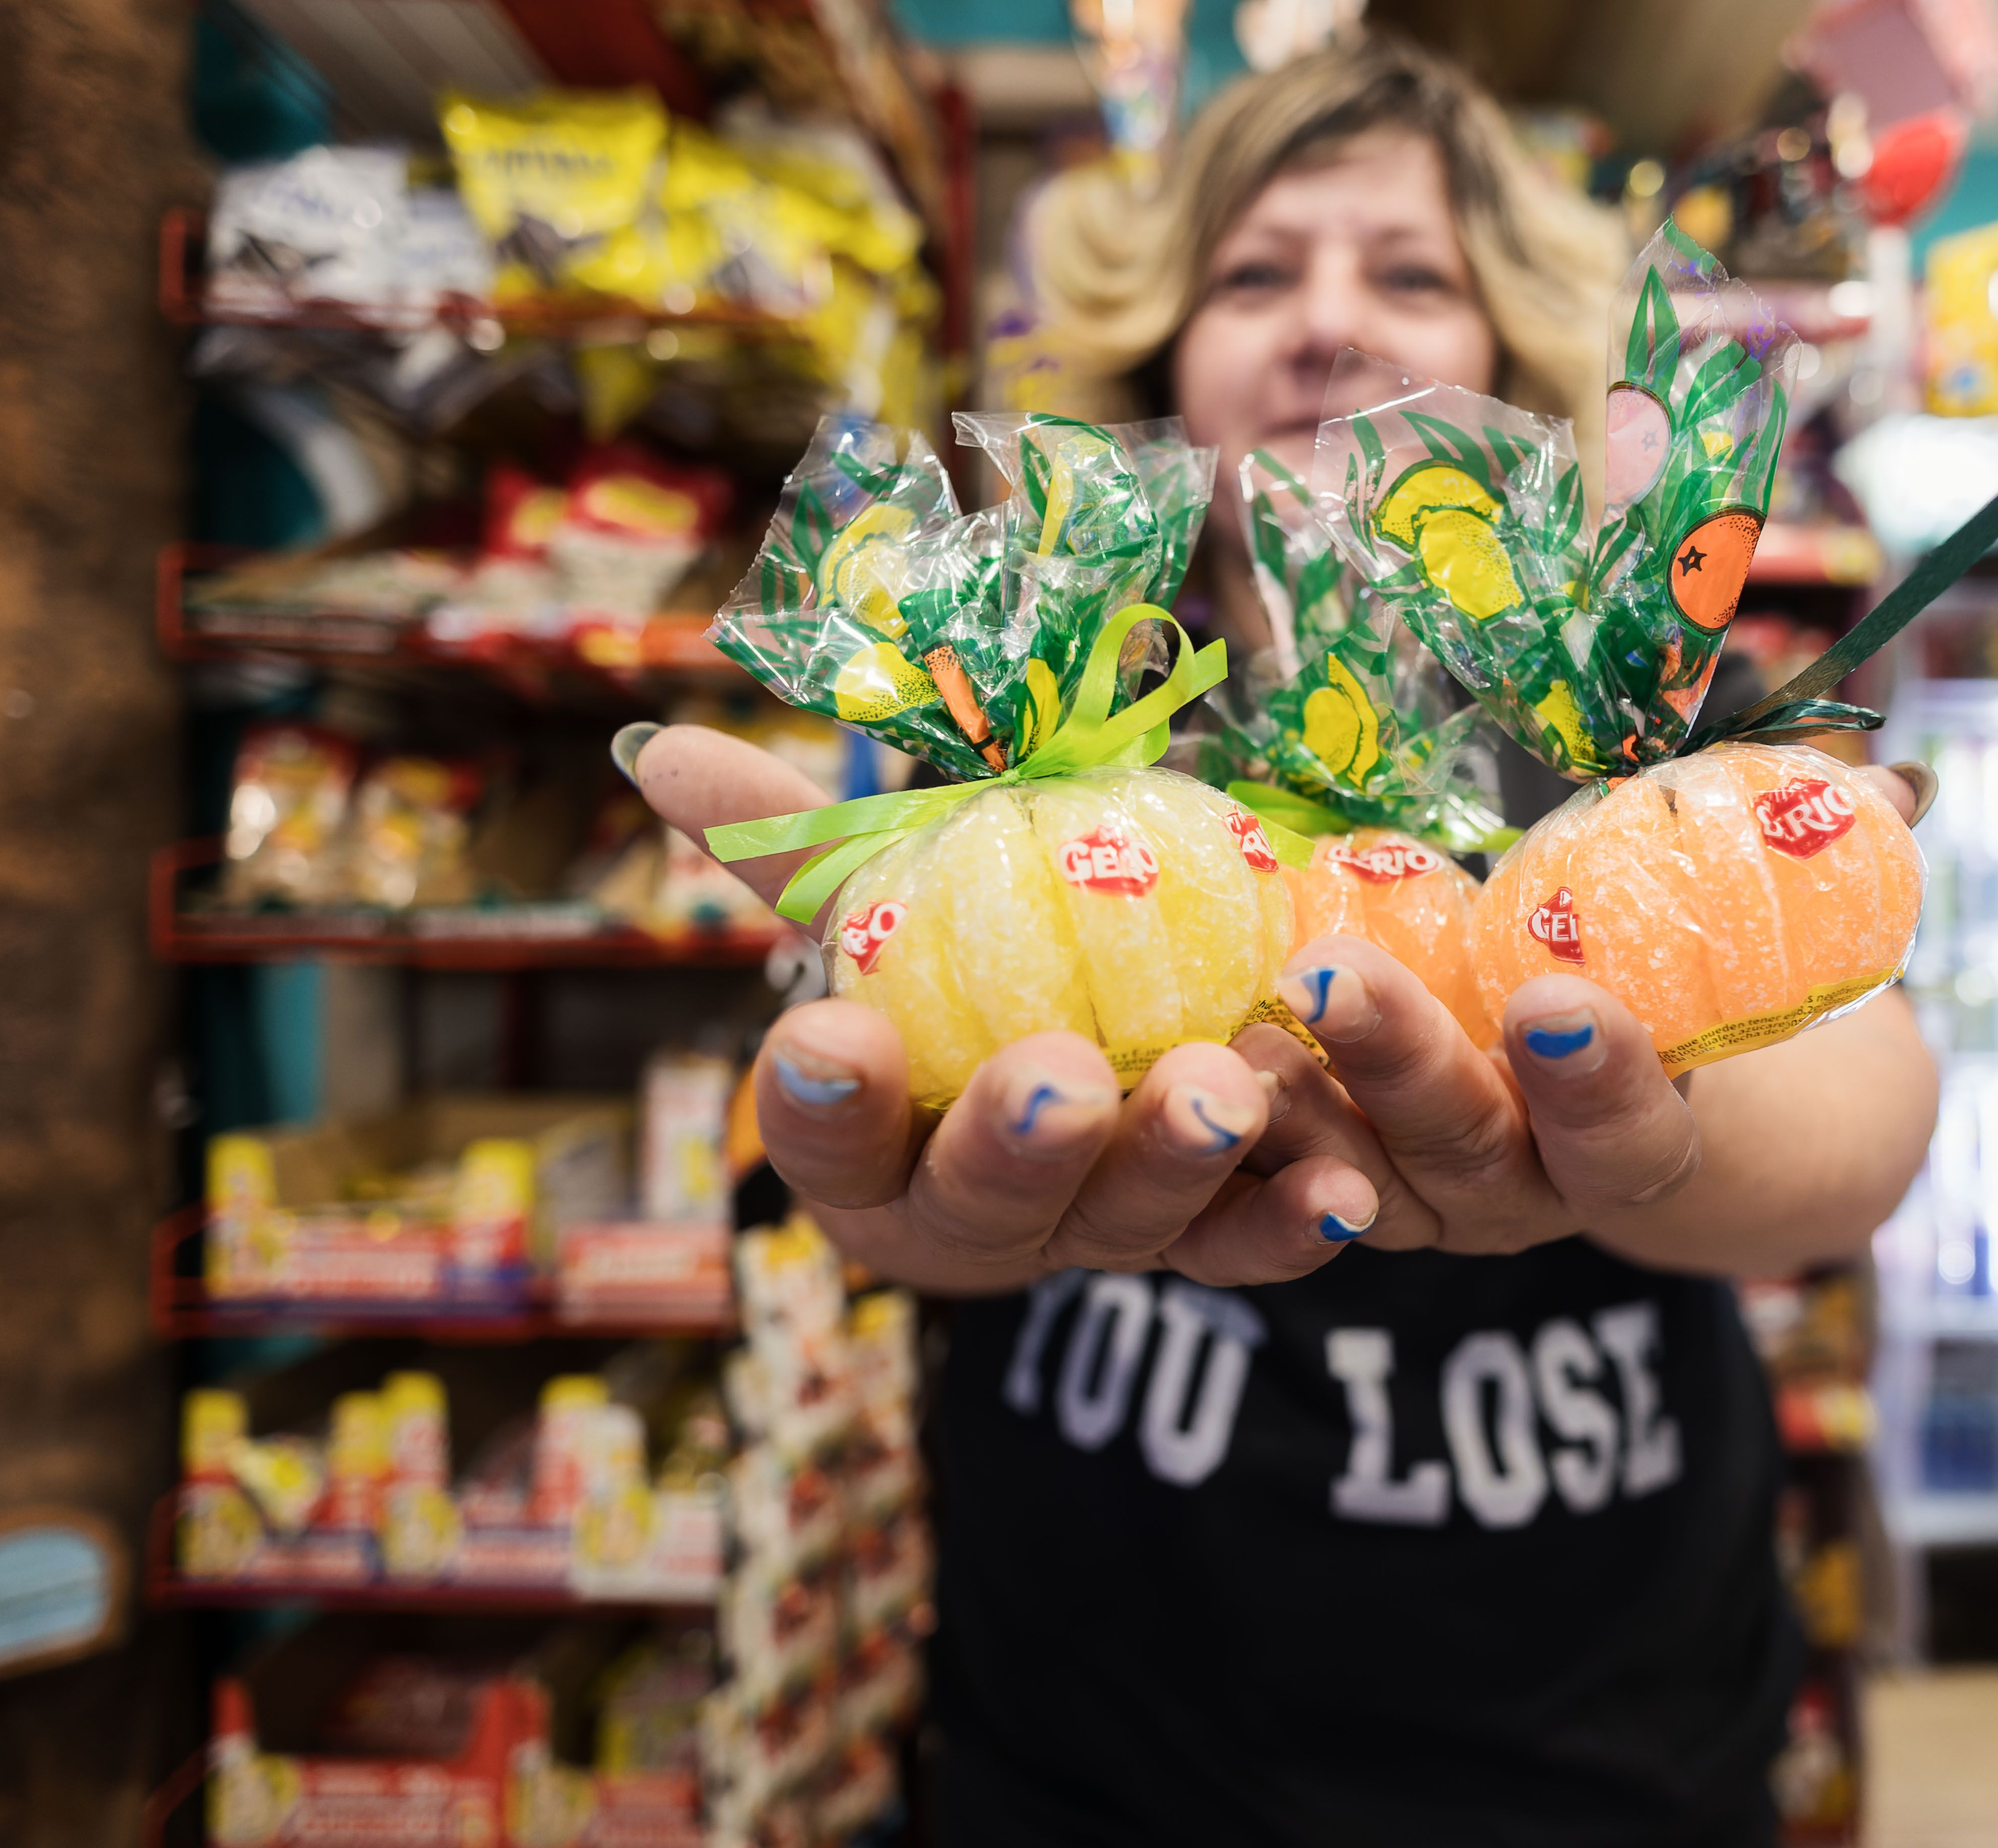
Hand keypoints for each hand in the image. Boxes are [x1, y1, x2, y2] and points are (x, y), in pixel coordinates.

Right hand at [625, 725, 1380, 1294]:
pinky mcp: (1207, 1243)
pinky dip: (1294, 1225)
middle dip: (1019, 1141)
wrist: (1085, 1061)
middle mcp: (972, 1215)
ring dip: (1176, 1161)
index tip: (832, 1039)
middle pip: (980, 1198)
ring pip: (1127, 1221)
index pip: (822, 1136)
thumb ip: (789, 845)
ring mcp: (1093, 1238)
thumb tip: (652, 750)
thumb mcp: (878, 907)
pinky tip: (1345, 1187)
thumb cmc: (954, 981)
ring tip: (1224, 1090)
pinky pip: (1250, 1247)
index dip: (822, 1102)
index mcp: (865, 1152)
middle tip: (1063, 1079)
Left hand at [1231, 763, 1938, 1273]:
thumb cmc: (1665, 985)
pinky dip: (1235, 1121)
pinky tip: (1182, 1051)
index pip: (1628, 1133)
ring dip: (1291, 1098)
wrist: (1597, 1098)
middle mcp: (1529, 1189)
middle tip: (1335, 976)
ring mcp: (1425, 1202)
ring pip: (1353, 1176)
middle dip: (1403, 1061)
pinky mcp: (1335, 1190)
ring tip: (1228, 1009)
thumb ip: (1793, 862)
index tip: (1556, 1001)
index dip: (1598, 1076)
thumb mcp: (1726, 931)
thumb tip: (1897, 788)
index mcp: (1637, 1140)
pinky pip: (1275, 1178)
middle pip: (1465, 1148)